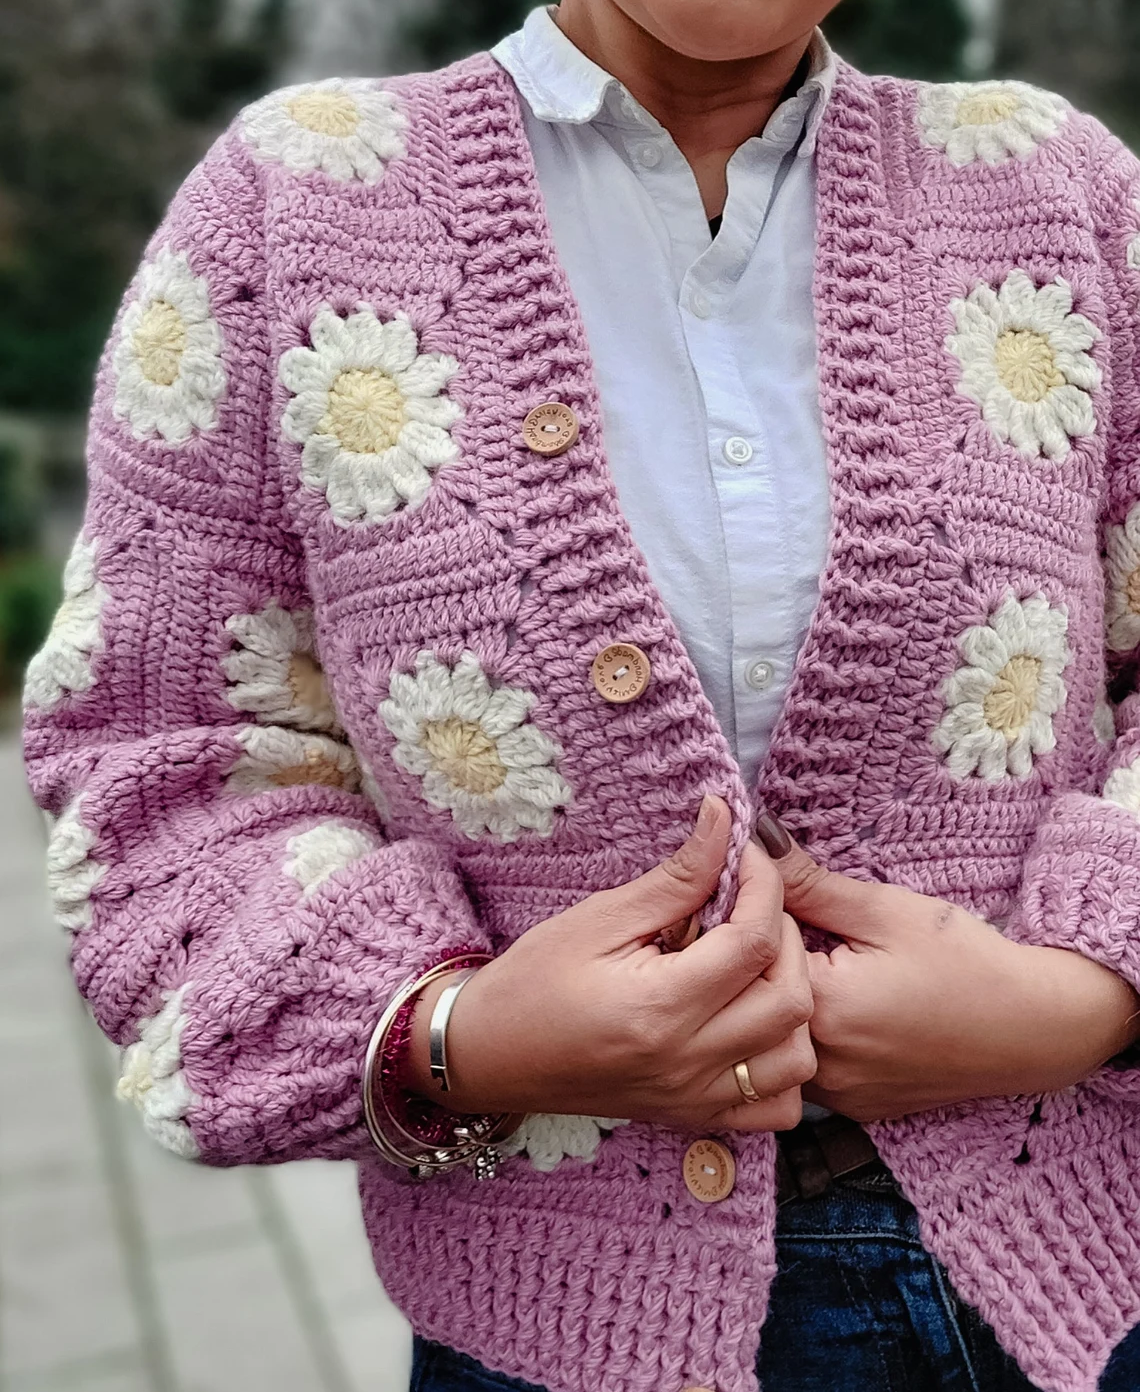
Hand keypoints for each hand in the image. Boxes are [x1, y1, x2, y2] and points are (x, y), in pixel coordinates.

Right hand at [404, 797, 815, 1132]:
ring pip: (798, 1057)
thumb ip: (675, 878)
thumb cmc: (533, 980)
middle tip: (750, 905)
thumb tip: (723, 820)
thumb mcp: (600, 917)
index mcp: (660, 1007)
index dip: (765, 886)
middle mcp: (687, 1061)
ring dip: (793, 1001)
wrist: (489, 1055)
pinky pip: (776, 1107)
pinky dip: (782, 1064)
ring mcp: (695, 1097)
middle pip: (792, 999)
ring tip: (754, 963)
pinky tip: (754, 1024)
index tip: (745, 857)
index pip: (754, 941)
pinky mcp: (694, 1116)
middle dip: (787, 937)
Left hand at [757, 819, 1139, 1121]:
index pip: (749, 955)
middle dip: (764, 963)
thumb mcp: (885, 909)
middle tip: (799, 931)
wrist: (1035, 1028)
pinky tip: (843, 1009)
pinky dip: (812, 1038)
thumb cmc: (966, 961)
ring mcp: (838, 1094)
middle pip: (757, 1003)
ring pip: (777, 1043)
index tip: (777, 900)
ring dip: (782, 1005)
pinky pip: (810, 1071)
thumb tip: (753, 842)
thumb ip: (809, 881)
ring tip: (823, 968)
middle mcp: (819, 1063)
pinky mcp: (856, 1107)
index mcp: (820, 1008)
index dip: (757, 919)